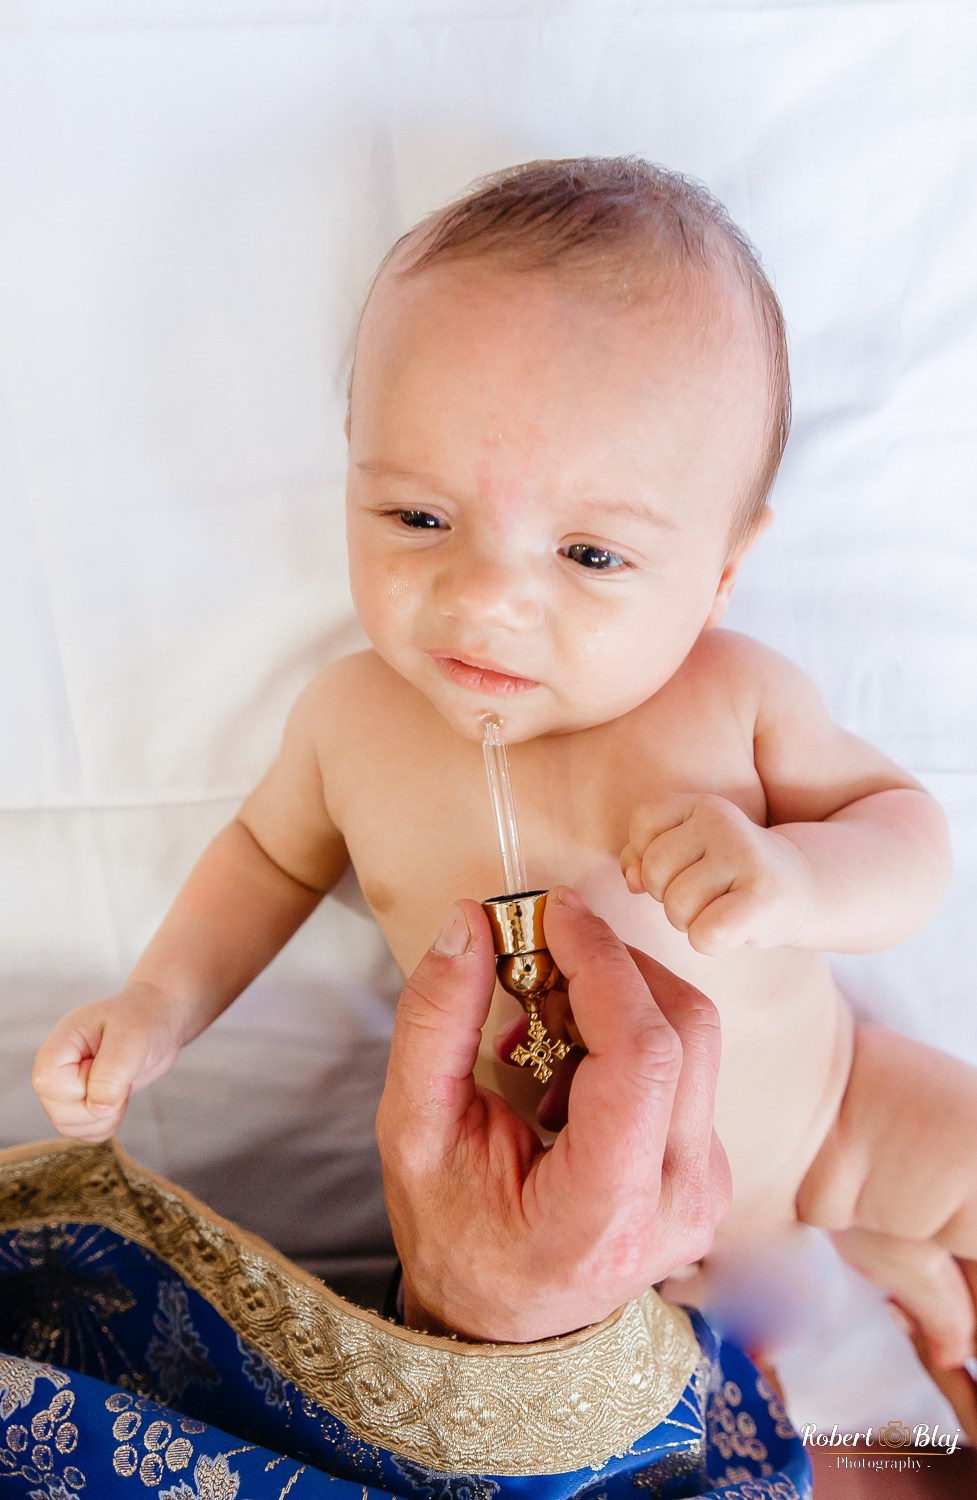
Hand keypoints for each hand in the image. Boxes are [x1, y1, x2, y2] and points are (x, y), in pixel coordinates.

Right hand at [32, 983, 181, 1141]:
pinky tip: (119, 1101)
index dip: (81, 1087)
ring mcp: (68, 1086)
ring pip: (68, 1126)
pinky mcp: (83, 1101)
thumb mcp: (131, 1039)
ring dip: (103, 1119)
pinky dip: (105, 1125)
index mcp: (60, 1043)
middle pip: (57, 1111)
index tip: (110, 1067)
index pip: (47, 1082)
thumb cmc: (144, 1020)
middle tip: (122, 1081)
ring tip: (121, 1088)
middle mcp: (57, 1067)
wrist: (159, 1020)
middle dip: (97, 1108)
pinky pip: (84, 1132)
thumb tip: (97, 1110)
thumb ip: (110, 1074)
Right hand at [376, 887, 729, 1342]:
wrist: (507, 1323)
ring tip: (538, 1025)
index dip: (604, 963)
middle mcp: (681, 1201)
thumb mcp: (414, 1134)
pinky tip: (566, 1062)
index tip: (554, 911)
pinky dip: (628, 1031)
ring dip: (619, 997)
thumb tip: (469, 922)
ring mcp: (708, 1185)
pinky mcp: (710, 1163)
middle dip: (613, 964)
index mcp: (606, 1210)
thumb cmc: (456, 1236)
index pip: (643, 1055)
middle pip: (686, 1031)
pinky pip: (688, 1063)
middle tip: (539, 949)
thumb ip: (435, 1023)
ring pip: (694, 1038)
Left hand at [621, 792, 815, 954]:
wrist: (800, 888)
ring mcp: (745, 856)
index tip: (679, 867)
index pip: (643, 822)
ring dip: (689, 921)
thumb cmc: (727, 874)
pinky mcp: (763, 897)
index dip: (648, 855)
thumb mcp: (684, 853)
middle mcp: (722, 821)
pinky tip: (732, 929)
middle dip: (667, 895)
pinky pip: (705, 933)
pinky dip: (709, 943)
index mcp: (701, 805)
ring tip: (718, 909)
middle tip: (702, 895)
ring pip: (676, 906)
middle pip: (654, 870)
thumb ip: (642, 858)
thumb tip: (631, 879)